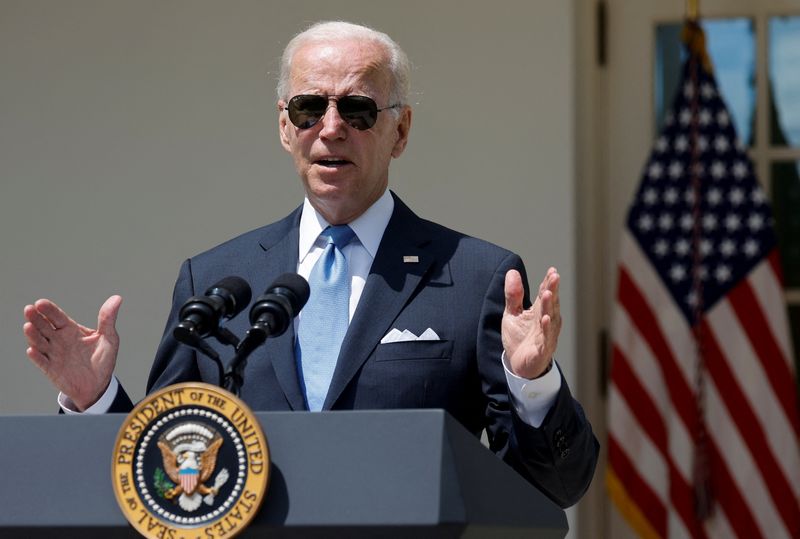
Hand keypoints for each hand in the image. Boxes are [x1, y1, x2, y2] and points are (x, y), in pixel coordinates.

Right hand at [23, 296, 122, 410]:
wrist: (98, 384)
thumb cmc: (102, 359)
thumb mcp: (109, 338)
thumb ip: (108, 319)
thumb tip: (117, 298)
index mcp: (71, 330)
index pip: (57, 317)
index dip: (49, 310)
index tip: (40, 303)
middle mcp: (59, 340)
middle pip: (44, 327)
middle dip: (36, 318)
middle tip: (29, 310)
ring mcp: (54, 354)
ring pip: (40, 342)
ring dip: (33, 335)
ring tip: (28, 326)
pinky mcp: (52, 370)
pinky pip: (42, 362)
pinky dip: (36, 357)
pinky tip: (32, 350)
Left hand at [502, 267, 560, 378]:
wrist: (519, 365)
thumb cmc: (519, 338)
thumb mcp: (512, 313)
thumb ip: (513, 295)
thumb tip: (512, 272)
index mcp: (540, 311)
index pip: (545, 294)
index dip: (548, 282)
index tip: (552, 270)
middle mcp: (546, 321)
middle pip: (550, 303)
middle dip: (552, 290)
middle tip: (554, 276)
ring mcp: (546, 335)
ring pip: (550, 318)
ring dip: (550, 306)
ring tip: (548, 293)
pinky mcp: (541, 349)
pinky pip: (545, 338)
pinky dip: (546, 329)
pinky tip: (545, 319)